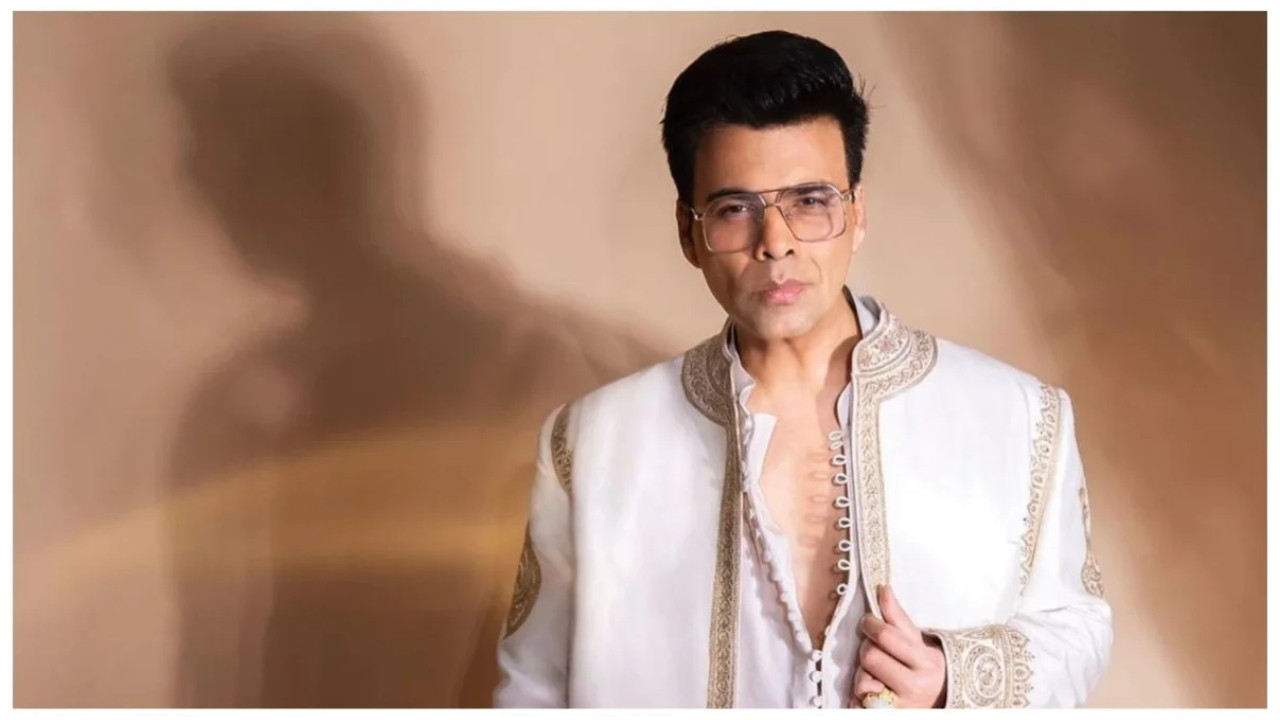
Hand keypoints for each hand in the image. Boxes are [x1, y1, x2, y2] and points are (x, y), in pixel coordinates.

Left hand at [851, 585, 947, 708]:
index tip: (869, 621)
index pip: (886, 636)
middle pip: (870, 656)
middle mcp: (915, 687)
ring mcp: (900, 705)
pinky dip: (860, 693)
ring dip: (863, 672)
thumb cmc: (924, 666)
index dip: (870, 624)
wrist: (940, 698)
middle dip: (867, 647)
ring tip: (876, 672)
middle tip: (874, 647)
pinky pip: (859, 701)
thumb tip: (883, 589)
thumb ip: (897, 617)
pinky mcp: (887, 715)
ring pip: (861, 680)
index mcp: (925, 662)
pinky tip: (872, 688)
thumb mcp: (917, 641)